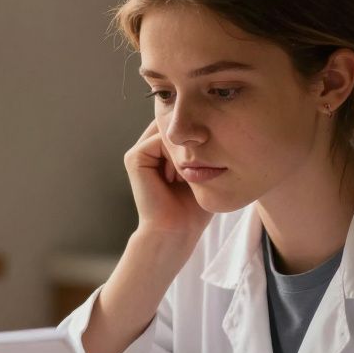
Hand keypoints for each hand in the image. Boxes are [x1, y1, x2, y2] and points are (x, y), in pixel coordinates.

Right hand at [124, 119, 213, 240]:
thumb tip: (219, 122)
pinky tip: (177, 178)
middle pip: (177, 125)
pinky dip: (173, 157)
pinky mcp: (135, 157)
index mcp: (164, 150)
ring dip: (184, 151)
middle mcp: (150, 147)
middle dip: (192, 140)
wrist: (177, 231)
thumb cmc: (194, 207)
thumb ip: (206, 147)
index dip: (200, 135)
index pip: (185, 125)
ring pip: (169, 132)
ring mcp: (140, 151)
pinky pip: (159, 141)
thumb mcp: (205, 171)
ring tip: (187, 176)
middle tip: (200, 168)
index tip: (211, 159)